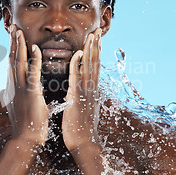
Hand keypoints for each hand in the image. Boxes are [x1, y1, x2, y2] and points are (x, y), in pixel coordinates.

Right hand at [6, 25, 48, 146]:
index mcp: (14, 87)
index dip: (12, 48)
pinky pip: (32, 73)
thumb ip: (22, 94)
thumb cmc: (27, 125)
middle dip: (12, 42)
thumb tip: (22, 89)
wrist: (26, 139)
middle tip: (12, 26)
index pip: (12, 63)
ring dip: (18, 45)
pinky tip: (34, 47)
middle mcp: (14, 85)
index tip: (13, 36)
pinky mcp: (30, 93)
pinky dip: (33, 59)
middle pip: (11, 58)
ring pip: (18, 62)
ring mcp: (21, 89)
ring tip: (18, 30)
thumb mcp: (22, 106)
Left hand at [62, 28, 101, 150]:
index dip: (96, 53)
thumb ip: (84, 98)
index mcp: (92, 91)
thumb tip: (83, 92)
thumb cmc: (81, 128)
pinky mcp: (77, 97)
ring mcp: (86, 93)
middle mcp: (92, 89)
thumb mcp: (84, 109)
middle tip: (98, 31)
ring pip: (89, 67)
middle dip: (96, 46)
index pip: (95, 67)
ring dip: (91, 50)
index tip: (97, 40)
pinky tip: (78, 53)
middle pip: (95, 63)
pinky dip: (77, 65)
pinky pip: (77, 78)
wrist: (84, 143)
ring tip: (92, 35)